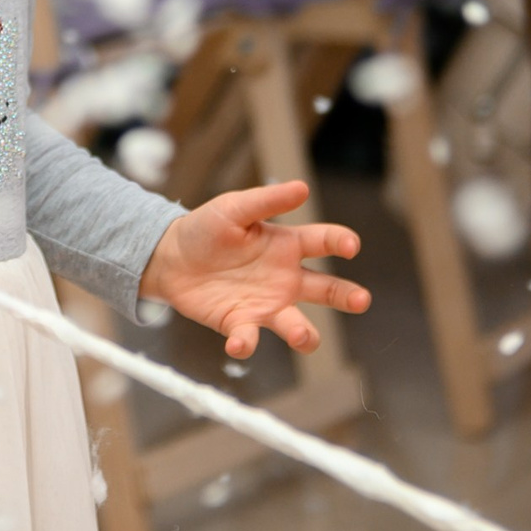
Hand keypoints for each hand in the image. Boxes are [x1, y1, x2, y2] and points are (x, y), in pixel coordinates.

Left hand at [140, 180, 369, 358]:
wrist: (169, 257)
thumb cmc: (206, 228)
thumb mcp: (234, 208)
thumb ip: (267, 201)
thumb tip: (303, 188)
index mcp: (286, 246)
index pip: (323, 242)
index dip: (340, 242)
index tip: (351, 245)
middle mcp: (284, 279)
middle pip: (326, 290)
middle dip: (347, 296)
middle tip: (361, 299)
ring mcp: (265, 304)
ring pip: (297, 325)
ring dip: (304, 334)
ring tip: (300, 335)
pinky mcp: (239, 323)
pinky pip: (249, 338)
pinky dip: (246, 343)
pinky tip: (239, 342)